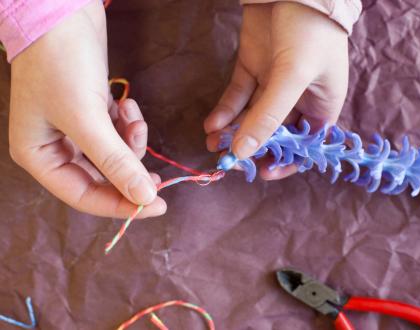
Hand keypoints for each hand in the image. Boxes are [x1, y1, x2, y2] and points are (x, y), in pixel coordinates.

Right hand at [9, 0, 165, 217]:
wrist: (62, 12)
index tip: (156, 206)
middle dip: (130, 174)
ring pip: (113, 156)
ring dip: (131, 143)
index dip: (120, 205)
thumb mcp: (87, 119)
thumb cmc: (61, 64)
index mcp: (40, 156)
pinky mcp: (92, 114)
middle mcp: (55, 148)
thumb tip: (145, 198)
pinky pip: (116, 133)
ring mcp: (74, 130)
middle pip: (101, 179)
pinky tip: (127, 104)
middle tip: (159, 178)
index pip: (83, 196)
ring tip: (134, 119)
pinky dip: (128, 125)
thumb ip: (115, 162)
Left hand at [205, 2, 348, 179]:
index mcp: (321, 106)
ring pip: (250, 117)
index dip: (285, 162)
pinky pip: (237, 98)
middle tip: (228, 158)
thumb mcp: (293, 76)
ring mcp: (272, 85)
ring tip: (212, 142)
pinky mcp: (252, 70)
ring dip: (231, 131)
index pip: (303, 145)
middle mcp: (297, 100)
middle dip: (250, 146)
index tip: (262, 173)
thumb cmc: (309, 31)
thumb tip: (244, 151)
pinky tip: (211, 124)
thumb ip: (268, 116)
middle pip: (272, 134)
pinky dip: (224, 111)